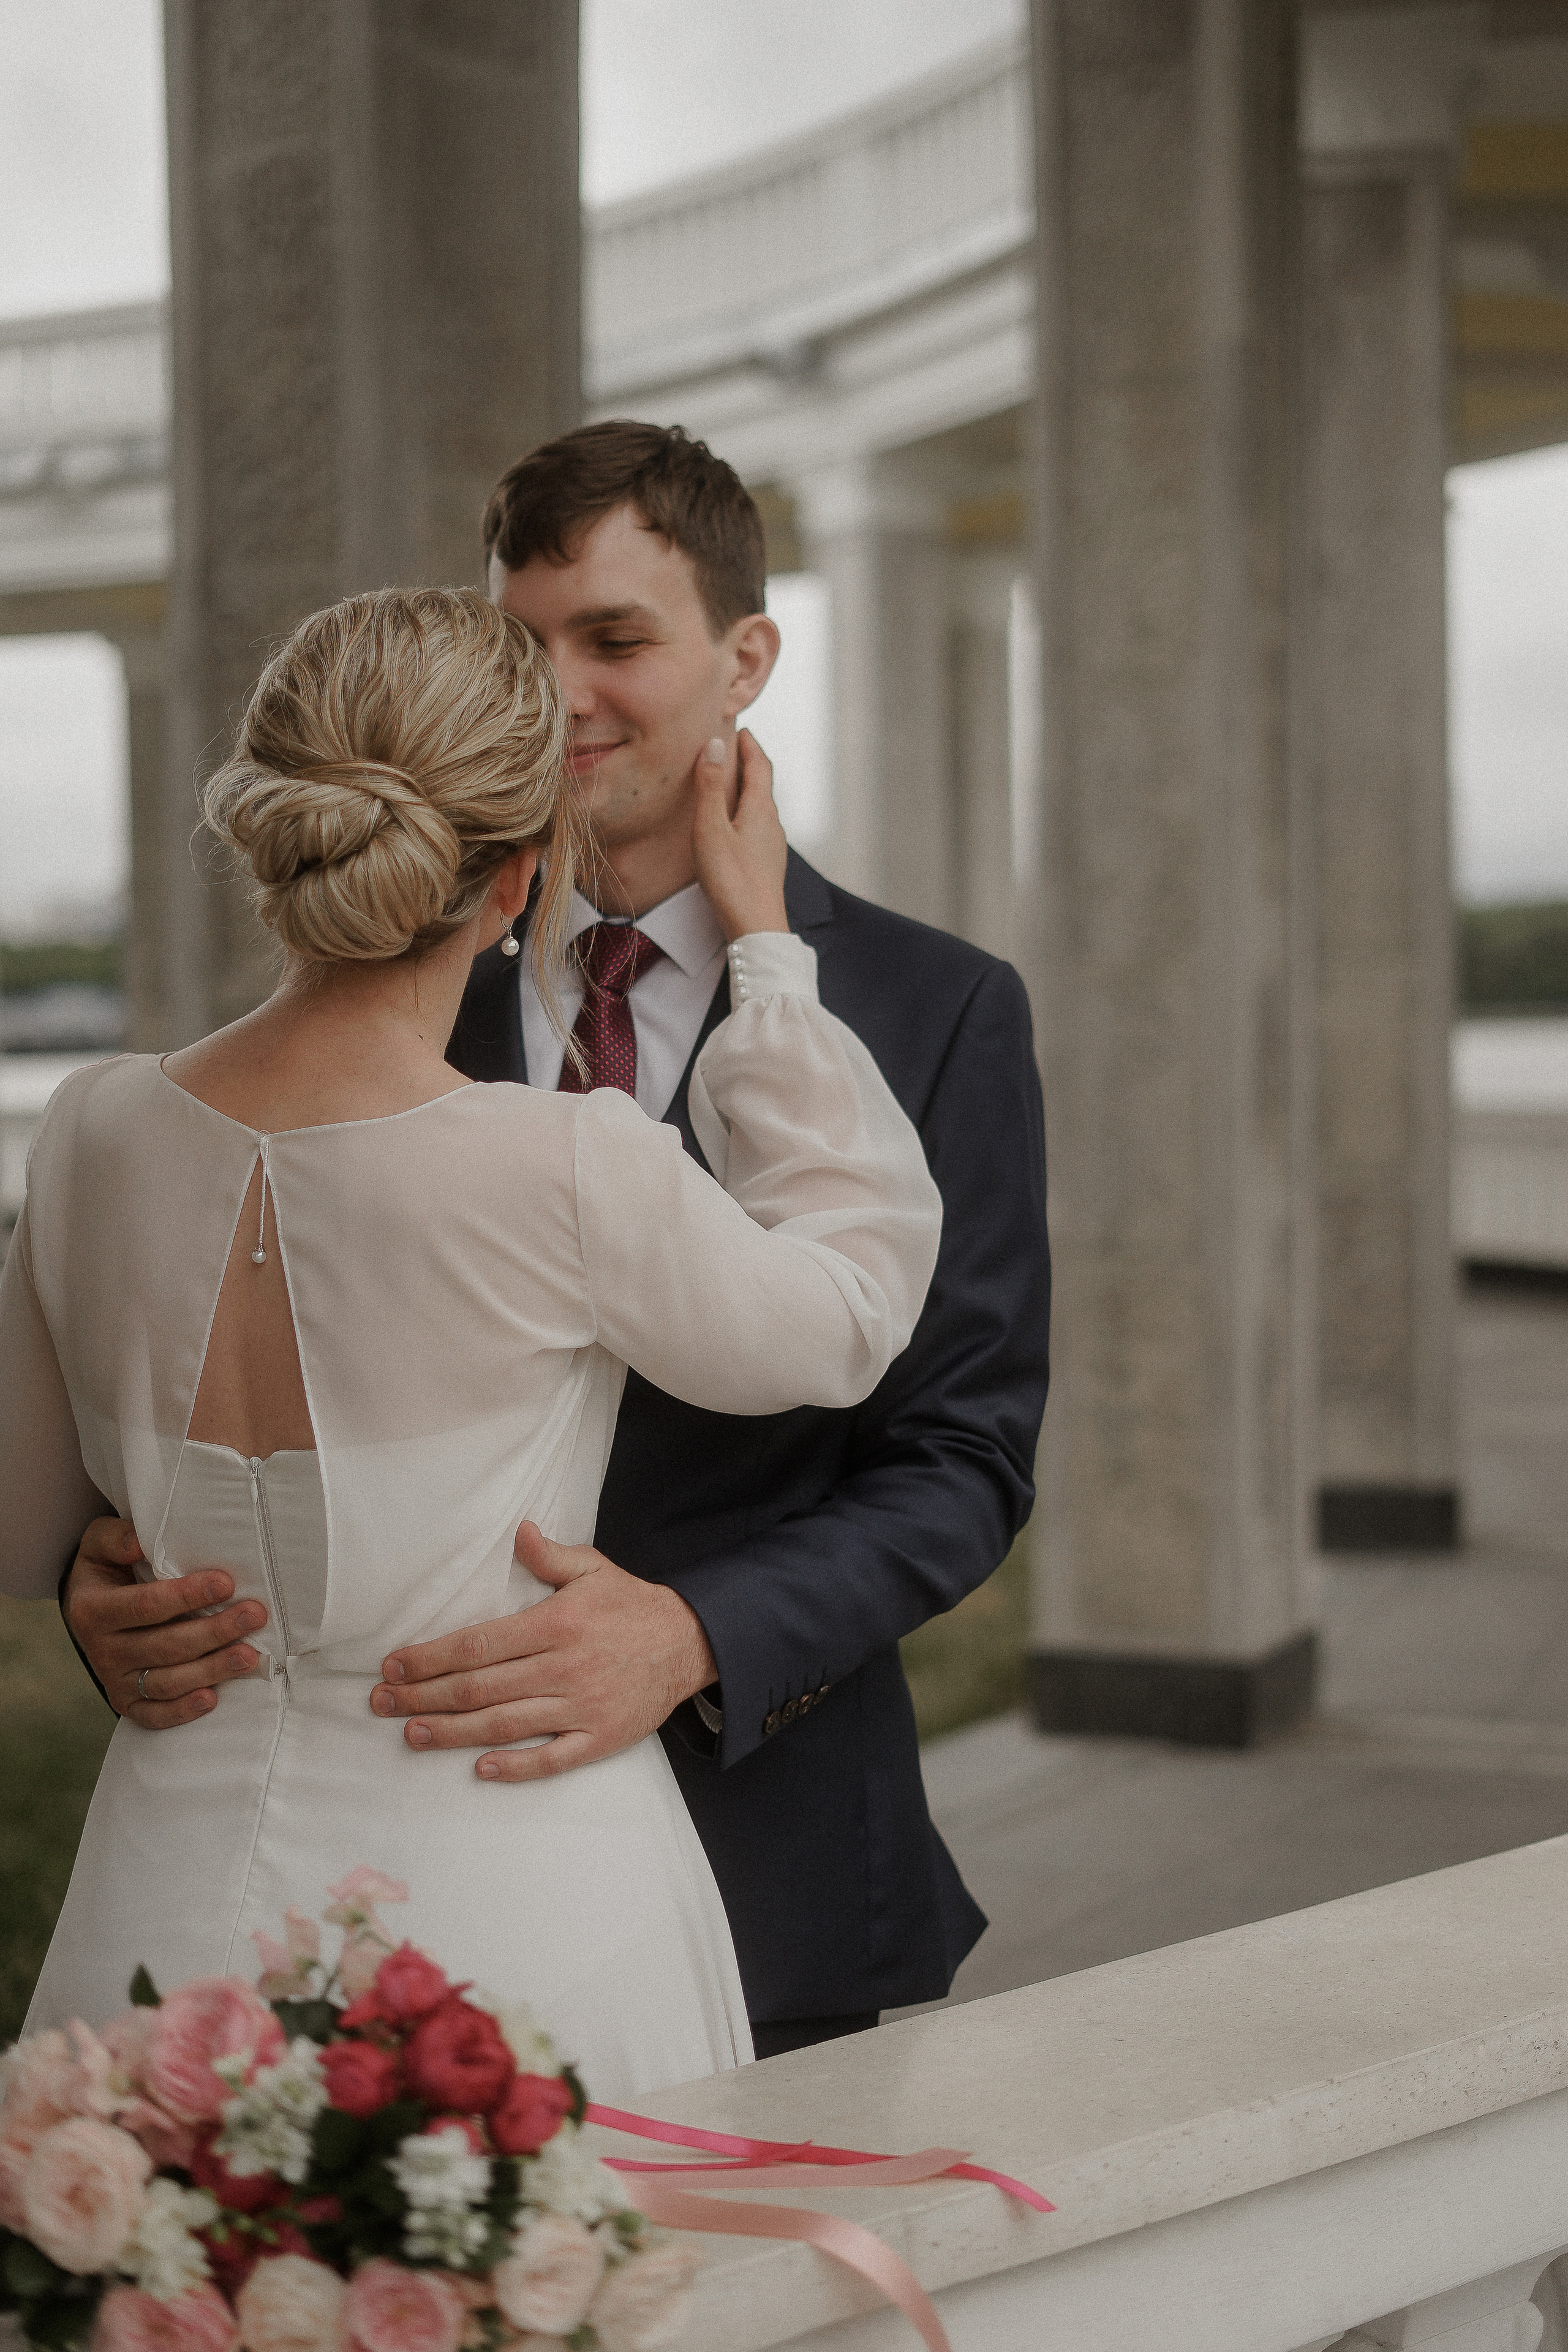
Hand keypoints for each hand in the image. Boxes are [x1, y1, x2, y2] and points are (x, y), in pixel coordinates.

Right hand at [62, 1516, 266, 1727]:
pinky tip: (212, 1699)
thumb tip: (139, 1542)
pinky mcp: (127, 1703)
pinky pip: (154, 1715)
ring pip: (166, 1682)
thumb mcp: (99, 1546)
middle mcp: (102, 1650)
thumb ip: (116, 1539)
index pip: (145, 1605)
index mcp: (94, 1609)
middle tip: (254, 1616)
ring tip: (249, 1656)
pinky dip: (182, 1711)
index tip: (226, 1583)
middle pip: (164, 1645)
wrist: (86, 1612)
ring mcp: (115, 1680)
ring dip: (211, 1670)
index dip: (186, 1595)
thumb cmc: (106, 1570)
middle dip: (214, 1631)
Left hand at [369, 1523, 718, 1781]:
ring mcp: (581, 1706)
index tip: (395, 1665)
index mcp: (556, 1624)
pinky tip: (479, 1769)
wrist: (691, 1643)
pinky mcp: (599, 1737)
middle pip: (480, 1687)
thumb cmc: (632, 1605)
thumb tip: (518, 1532)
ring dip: (452, 1732)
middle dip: (425, 1696)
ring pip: (504, 1724)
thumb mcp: (594, 1569)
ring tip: (412, 1734)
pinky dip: (514, 1766)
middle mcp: (563, 1667)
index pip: (479, 1643)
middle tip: (383, 1702)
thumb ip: (551, 1555)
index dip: (431, 1657)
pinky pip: (551, 1758)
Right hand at [692, 728, 788, 941]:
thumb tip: (714, 745)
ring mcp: (773, 846)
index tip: (740, 729)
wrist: (756, 928)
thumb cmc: (732, 879)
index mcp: (761, 809)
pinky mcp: (767, 865)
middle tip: (732, 750)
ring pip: (761, 808)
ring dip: (747, 790)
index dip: (750, 745)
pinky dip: (746, 813)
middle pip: (763, 785)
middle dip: (749, 764)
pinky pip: (758, 828)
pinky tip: (733, 826)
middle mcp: (773, 824)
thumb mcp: (711, 828)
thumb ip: (711, 787)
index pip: (760, 766)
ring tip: (728, 783)